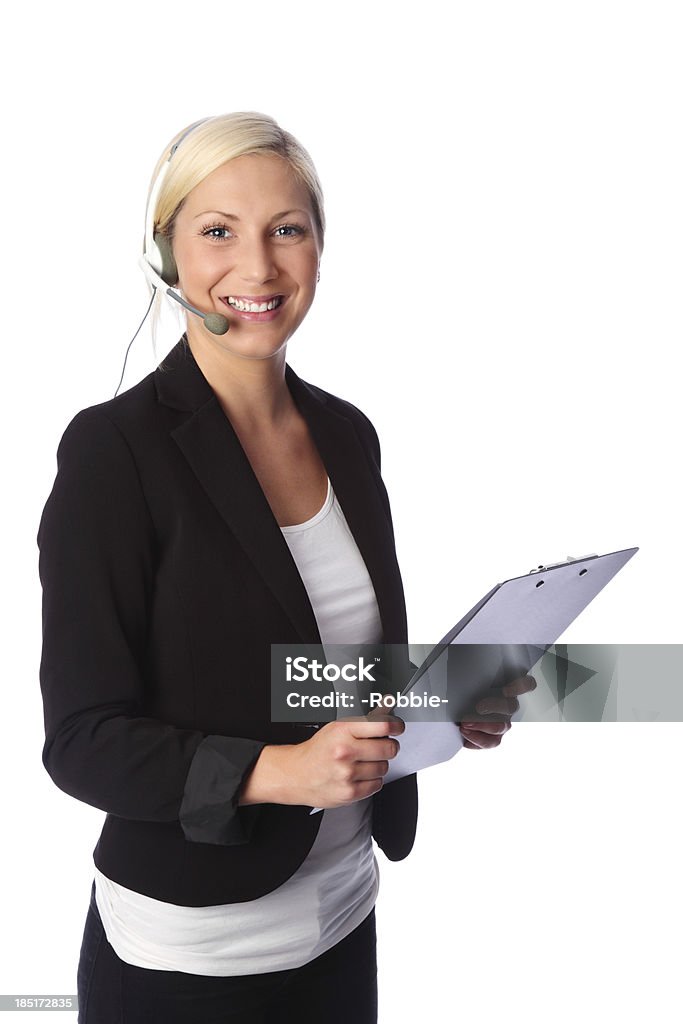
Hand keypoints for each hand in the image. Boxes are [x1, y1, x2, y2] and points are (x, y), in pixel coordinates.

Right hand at [239, 714, 404, 808]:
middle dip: (388, 746)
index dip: (396, 725)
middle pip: (389, 748)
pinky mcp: (349, 793)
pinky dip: (372, 780)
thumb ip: (367, 717)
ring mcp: (347, 774)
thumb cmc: (319, 749)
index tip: (397, 727)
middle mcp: (345, 751)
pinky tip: (358, 775)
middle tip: (378, 746)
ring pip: (384, 767)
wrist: (297, 775)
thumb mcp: (339, 726)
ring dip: (378, 765)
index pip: (382, 725)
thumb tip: (388, 704)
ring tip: (362, 762)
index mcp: (343, 730)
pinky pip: (377, 785)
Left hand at [457, 674, 535, 748]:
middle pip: (511, 707)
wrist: (458, 703)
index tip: (506, 690)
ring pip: (502, 728)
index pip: (527, 684)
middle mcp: (508, 704)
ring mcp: (502, 721)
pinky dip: (477, 741)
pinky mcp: (493, 736)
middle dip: (493, 708)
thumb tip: (468, 668)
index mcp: (507, 686)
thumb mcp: (470, 676)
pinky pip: (491, 742)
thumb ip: (475, 671)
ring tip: (464, 725)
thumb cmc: (467, 687)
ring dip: (482, 728)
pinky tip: (465, 738)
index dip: (521, 687)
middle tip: (478, 707)